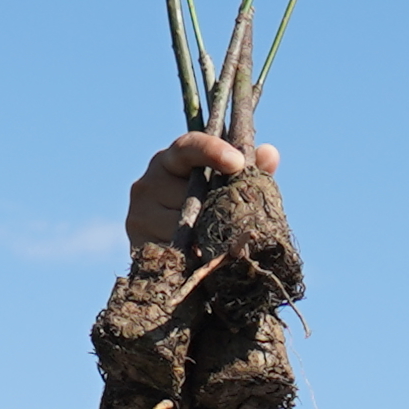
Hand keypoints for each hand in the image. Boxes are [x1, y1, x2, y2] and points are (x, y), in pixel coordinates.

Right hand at [123, 128, 274, 254]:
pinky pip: (174, 250)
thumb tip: (269, 153)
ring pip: (184, 225)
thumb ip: (250, 173)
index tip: (237, 162)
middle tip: (233, 219)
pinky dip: (193, 255)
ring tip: (217, 242)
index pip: (188, 147)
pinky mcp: (138, 245)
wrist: (180, 261)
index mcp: (170, 160)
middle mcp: (148, 183)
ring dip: (206, 235)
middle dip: (216, 207)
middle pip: (191, 193)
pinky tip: (203, 259)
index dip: (212, 151)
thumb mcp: (231, 191)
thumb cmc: (208, 214)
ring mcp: (138, 215)